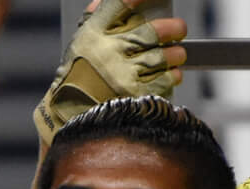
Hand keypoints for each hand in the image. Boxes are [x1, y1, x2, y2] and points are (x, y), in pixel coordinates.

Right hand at [34, 0, 191, 146]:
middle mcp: (109, 51)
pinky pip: (165, 81)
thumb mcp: (80, 43)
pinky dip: (172, 77)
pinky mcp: (134, 96)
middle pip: (152, 31)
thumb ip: (95, 20)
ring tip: (176, 55)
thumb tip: (110, 0)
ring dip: (176, 55)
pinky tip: (171, 74)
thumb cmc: (78, 76)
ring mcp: (122, 74)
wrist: (71, 116)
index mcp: (94, 33)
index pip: (122, 3)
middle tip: (178, 29)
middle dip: (173, 28)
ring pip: (163, 57)